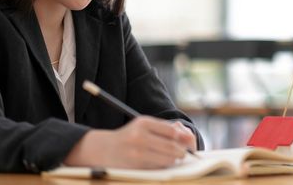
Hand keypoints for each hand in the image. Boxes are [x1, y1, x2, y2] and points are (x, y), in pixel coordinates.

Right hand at [64, 116, 193, 168]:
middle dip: (181, 152)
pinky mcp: (135, 167)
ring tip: (170, 158)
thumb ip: (166, 129)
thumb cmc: (130, 137)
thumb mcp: (144, 127)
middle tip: (182, 154)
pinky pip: (158, 169)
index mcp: (143, 123)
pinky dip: (163, 167)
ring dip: (173, 161)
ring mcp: (136, 153)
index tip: (186, 143)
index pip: (173, 131)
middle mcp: (139, 136)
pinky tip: (158, 164)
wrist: (103, 150)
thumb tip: (189, 137)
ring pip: (167, 160)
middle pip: (172, 147)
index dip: (183, 139)